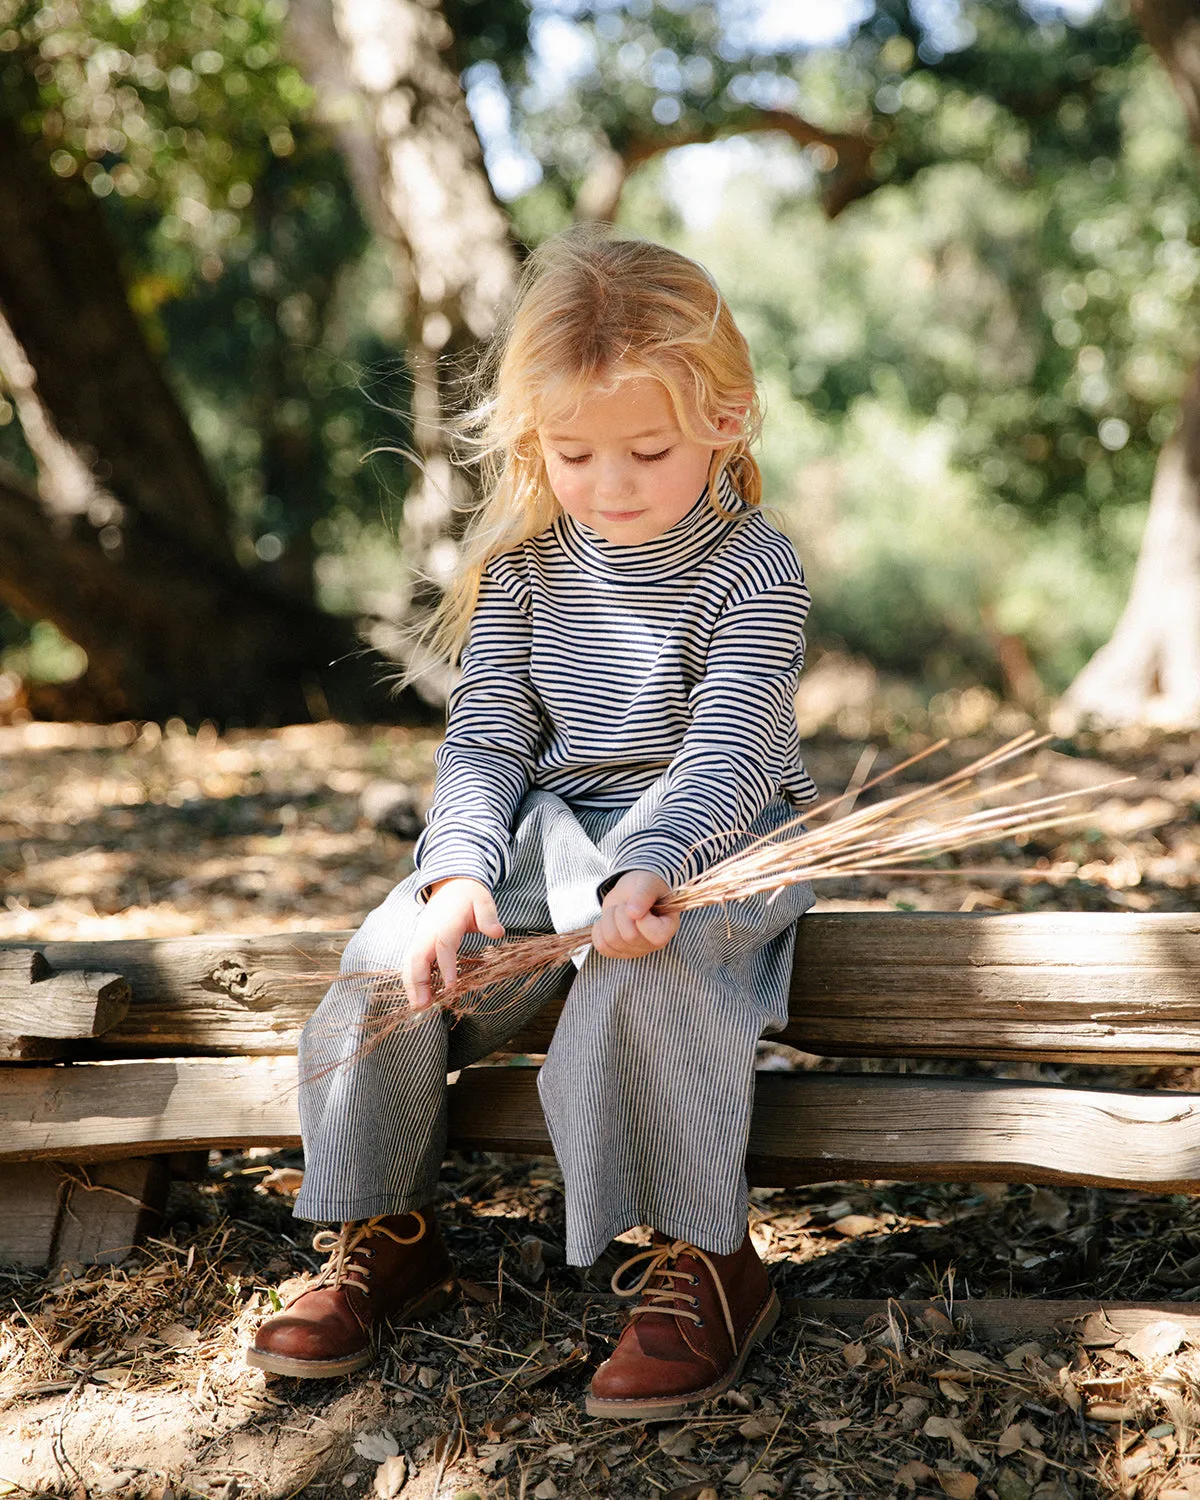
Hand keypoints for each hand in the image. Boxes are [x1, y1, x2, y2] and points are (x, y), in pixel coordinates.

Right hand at [403, 877, 504, 1011]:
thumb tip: (497, 933)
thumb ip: (488, 915)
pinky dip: (412, 980)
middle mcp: (428, 930)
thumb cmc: (470, 895)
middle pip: (417, 956)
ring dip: (412, 984)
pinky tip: (419, 997)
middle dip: (418, 981)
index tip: (450, 987)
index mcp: (447, 921)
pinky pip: (411, 962)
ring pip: (410, 961)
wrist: (451, 884)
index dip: (446, 966)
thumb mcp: (483, 899)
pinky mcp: (419, 942)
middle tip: (424, 1005)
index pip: (443, 945)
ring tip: (419, 1007)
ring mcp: (421, 936)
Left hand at [591, 870, 678, 958]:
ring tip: (617, 910)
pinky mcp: (618, 951)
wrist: (630, 892)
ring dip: (608, 918)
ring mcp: (635, 950)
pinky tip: (607, 920)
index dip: (642, 919)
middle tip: (624, 904)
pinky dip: (599, 929)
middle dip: (620, 913)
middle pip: (629, 936)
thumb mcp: (647, 883)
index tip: (638, 904)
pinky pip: (601, 946)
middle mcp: (653, 944)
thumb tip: (633, 913)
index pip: (657, 935)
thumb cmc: (644, 886)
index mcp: (668, 928)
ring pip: (612, 940)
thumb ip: (643, 895)